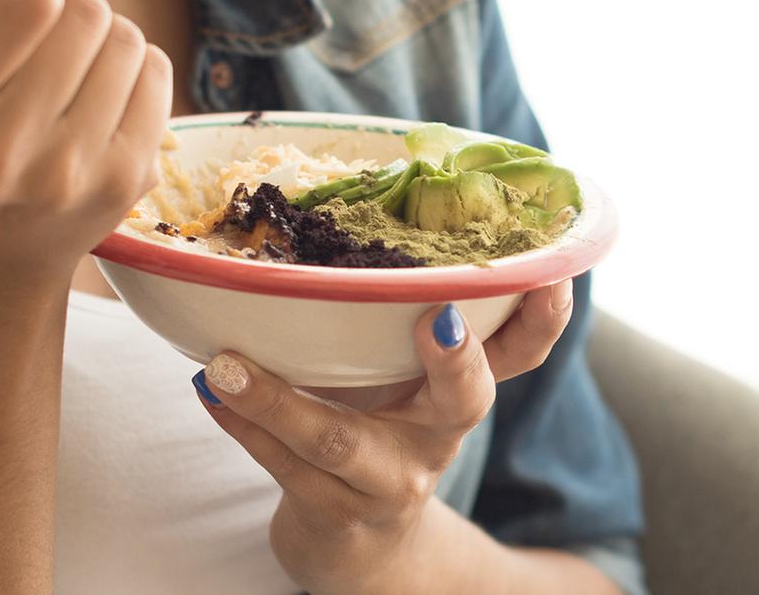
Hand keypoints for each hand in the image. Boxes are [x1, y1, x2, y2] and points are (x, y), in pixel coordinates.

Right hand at [0, 0, 172, 288]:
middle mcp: (6, 150)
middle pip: (85, 10)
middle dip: (65, 0)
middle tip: (34, 34)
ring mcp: (75, 173)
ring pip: (128, 38)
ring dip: (100, 35)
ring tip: (60, 69)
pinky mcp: (127, 182)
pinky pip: (157, 74)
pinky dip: (130, 68)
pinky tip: (91, 95)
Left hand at [191, 279, 579, 594]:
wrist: (360, 549)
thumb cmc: (378, 434)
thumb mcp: (403, 383)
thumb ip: (394, 320)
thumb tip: (348, 208)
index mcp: (459, 392)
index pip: (520, 352)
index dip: (540, 318)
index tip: (548, 276)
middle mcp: (438, 437)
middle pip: (466, 399)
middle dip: (456, 359)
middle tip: (435, 317)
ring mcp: (390, 483)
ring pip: (340, 441)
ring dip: (278, 399)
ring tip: (228, 365)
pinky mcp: (337, 516)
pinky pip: (283, 467)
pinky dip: (241, 423)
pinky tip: (210, 392)